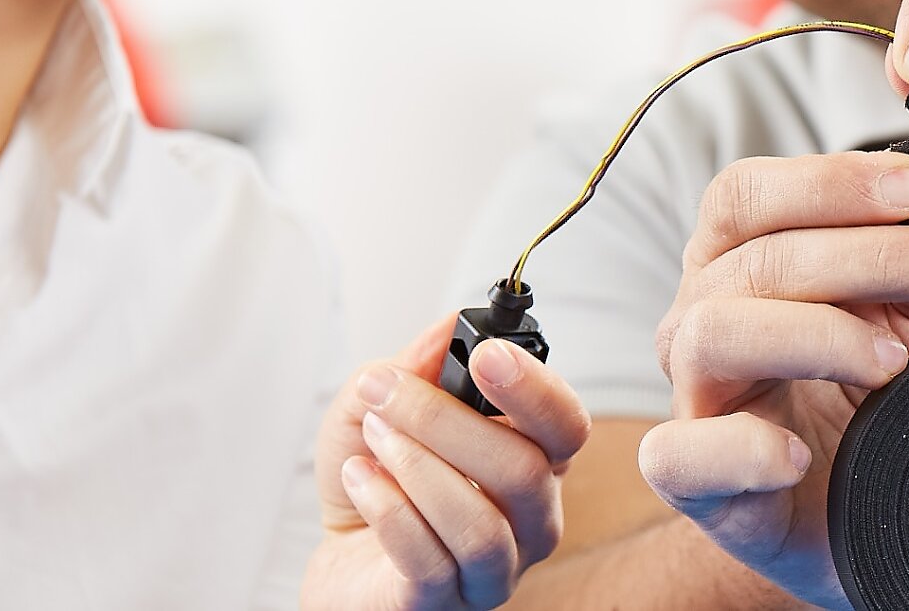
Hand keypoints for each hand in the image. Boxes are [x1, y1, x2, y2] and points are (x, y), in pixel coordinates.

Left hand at [302, 317, 589, 609]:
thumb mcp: (379, 406)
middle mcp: (530, 518)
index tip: (486, 354)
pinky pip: (431, 560)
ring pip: (480, 523)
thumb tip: (449, 325)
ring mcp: (494, 569)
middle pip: (523, 470)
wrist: (340, 557)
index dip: (535, 389)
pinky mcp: (445, 603)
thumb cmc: (374, 480)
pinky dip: (389, 509)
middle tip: (383, 390)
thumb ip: (416, 365)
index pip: (567, 426)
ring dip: (415, 467)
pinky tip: (360, 479)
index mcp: (534, 460)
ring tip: (371, 439)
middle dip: (442, 419)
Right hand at [639, 151, 908, 607]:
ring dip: (819, 334)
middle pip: (755, 257)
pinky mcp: (692, 482)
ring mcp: (693, 399)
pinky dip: (745, 449)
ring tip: (894, 362)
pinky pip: (683, 453)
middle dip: (873, 253)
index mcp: (742, 266)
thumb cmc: (893, 416)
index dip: (829, 180)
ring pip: (717, 331)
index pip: (748, 195)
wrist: (876, 528)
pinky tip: (800, 454)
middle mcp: (702, 320)